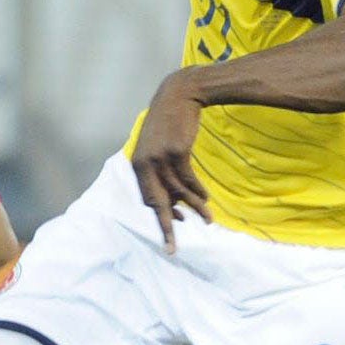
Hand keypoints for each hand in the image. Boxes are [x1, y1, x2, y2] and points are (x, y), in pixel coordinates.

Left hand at [131, 74, 212, 252]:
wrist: (179, 96)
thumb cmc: (169, 124)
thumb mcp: (156, 147)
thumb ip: (159, 171)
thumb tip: (173, 199)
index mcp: (137, 165)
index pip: (147, 198)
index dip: (162, 215)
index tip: (174, 229)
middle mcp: (144, 164)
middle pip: (157, 202)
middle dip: (167, 227)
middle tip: (173, 248)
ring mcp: (160, 158)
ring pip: (178, 192)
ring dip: (194, 207)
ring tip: (208, 218)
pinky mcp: (177, 152)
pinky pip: (188, 179)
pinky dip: (197, 191)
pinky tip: (205, 199)